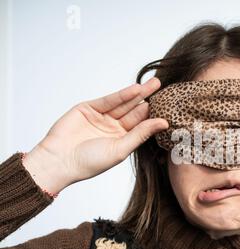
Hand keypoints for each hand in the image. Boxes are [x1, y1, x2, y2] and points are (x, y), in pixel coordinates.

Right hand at [23, 77, 167, 193]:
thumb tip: (163, 123)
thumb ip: (141, 134)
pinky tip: (136, 89)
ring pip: (123, 103)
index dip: (153, 115)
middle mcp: (113, 127)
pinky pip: (109, 100)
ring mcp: (101, 117)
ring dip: (138, 93)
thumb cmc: (90, 162)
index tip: (169, 106)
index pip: (141, 124)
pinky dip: (122, 94)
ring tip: (154, 84)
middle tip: (163, 87)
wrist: (59, 161)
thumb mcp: (120, 149)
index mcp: (122, 140)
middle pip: (134, 111)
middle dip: (148, 99)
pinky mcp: (89, 108)